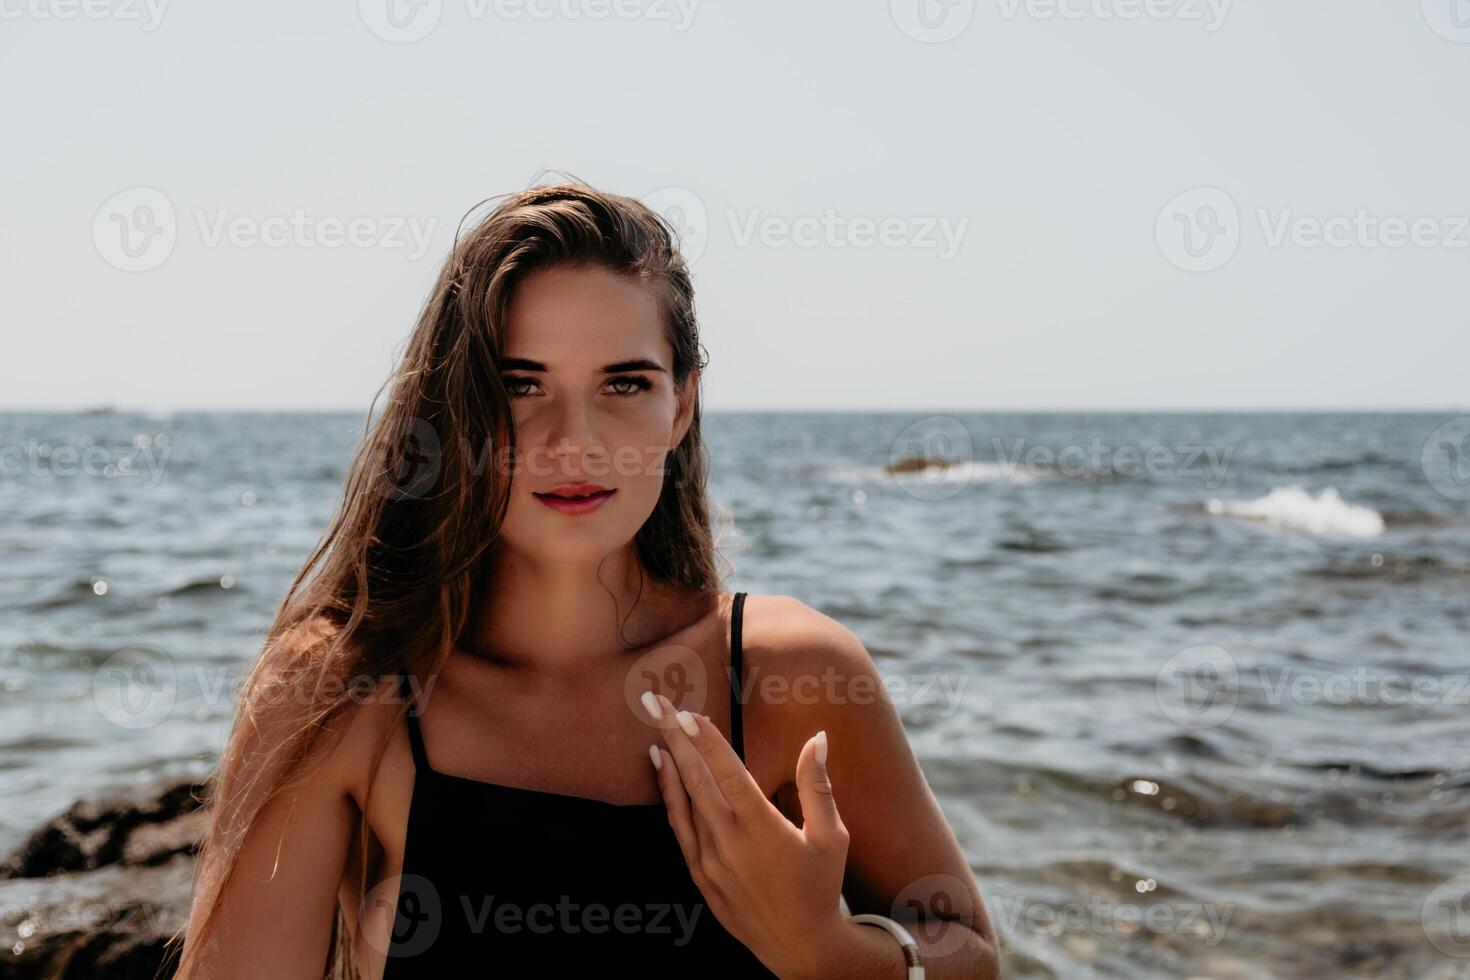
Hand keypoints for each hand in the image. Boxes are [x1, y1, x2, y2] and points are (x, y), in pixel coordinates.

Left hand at [640, 690, 851, 977]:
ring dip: (669, 760)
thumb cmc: (821, 887)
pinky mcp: (699, 874)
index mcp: (762, 829)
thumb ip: (818, 785)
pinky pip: (677, 826)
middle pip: (695, 778)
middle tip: (654, 700)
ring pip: (682, 800)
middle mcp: (728, 842)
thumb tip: (817, 739)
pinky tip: (662, 768)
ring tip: (653, 726)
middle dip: (674, 736)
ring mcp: (709, 860)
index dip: (705, 740)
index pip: (727, 773)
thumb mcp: (831, 836)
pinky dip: (668, 795)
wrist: (801, 947)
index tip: (686, 711)